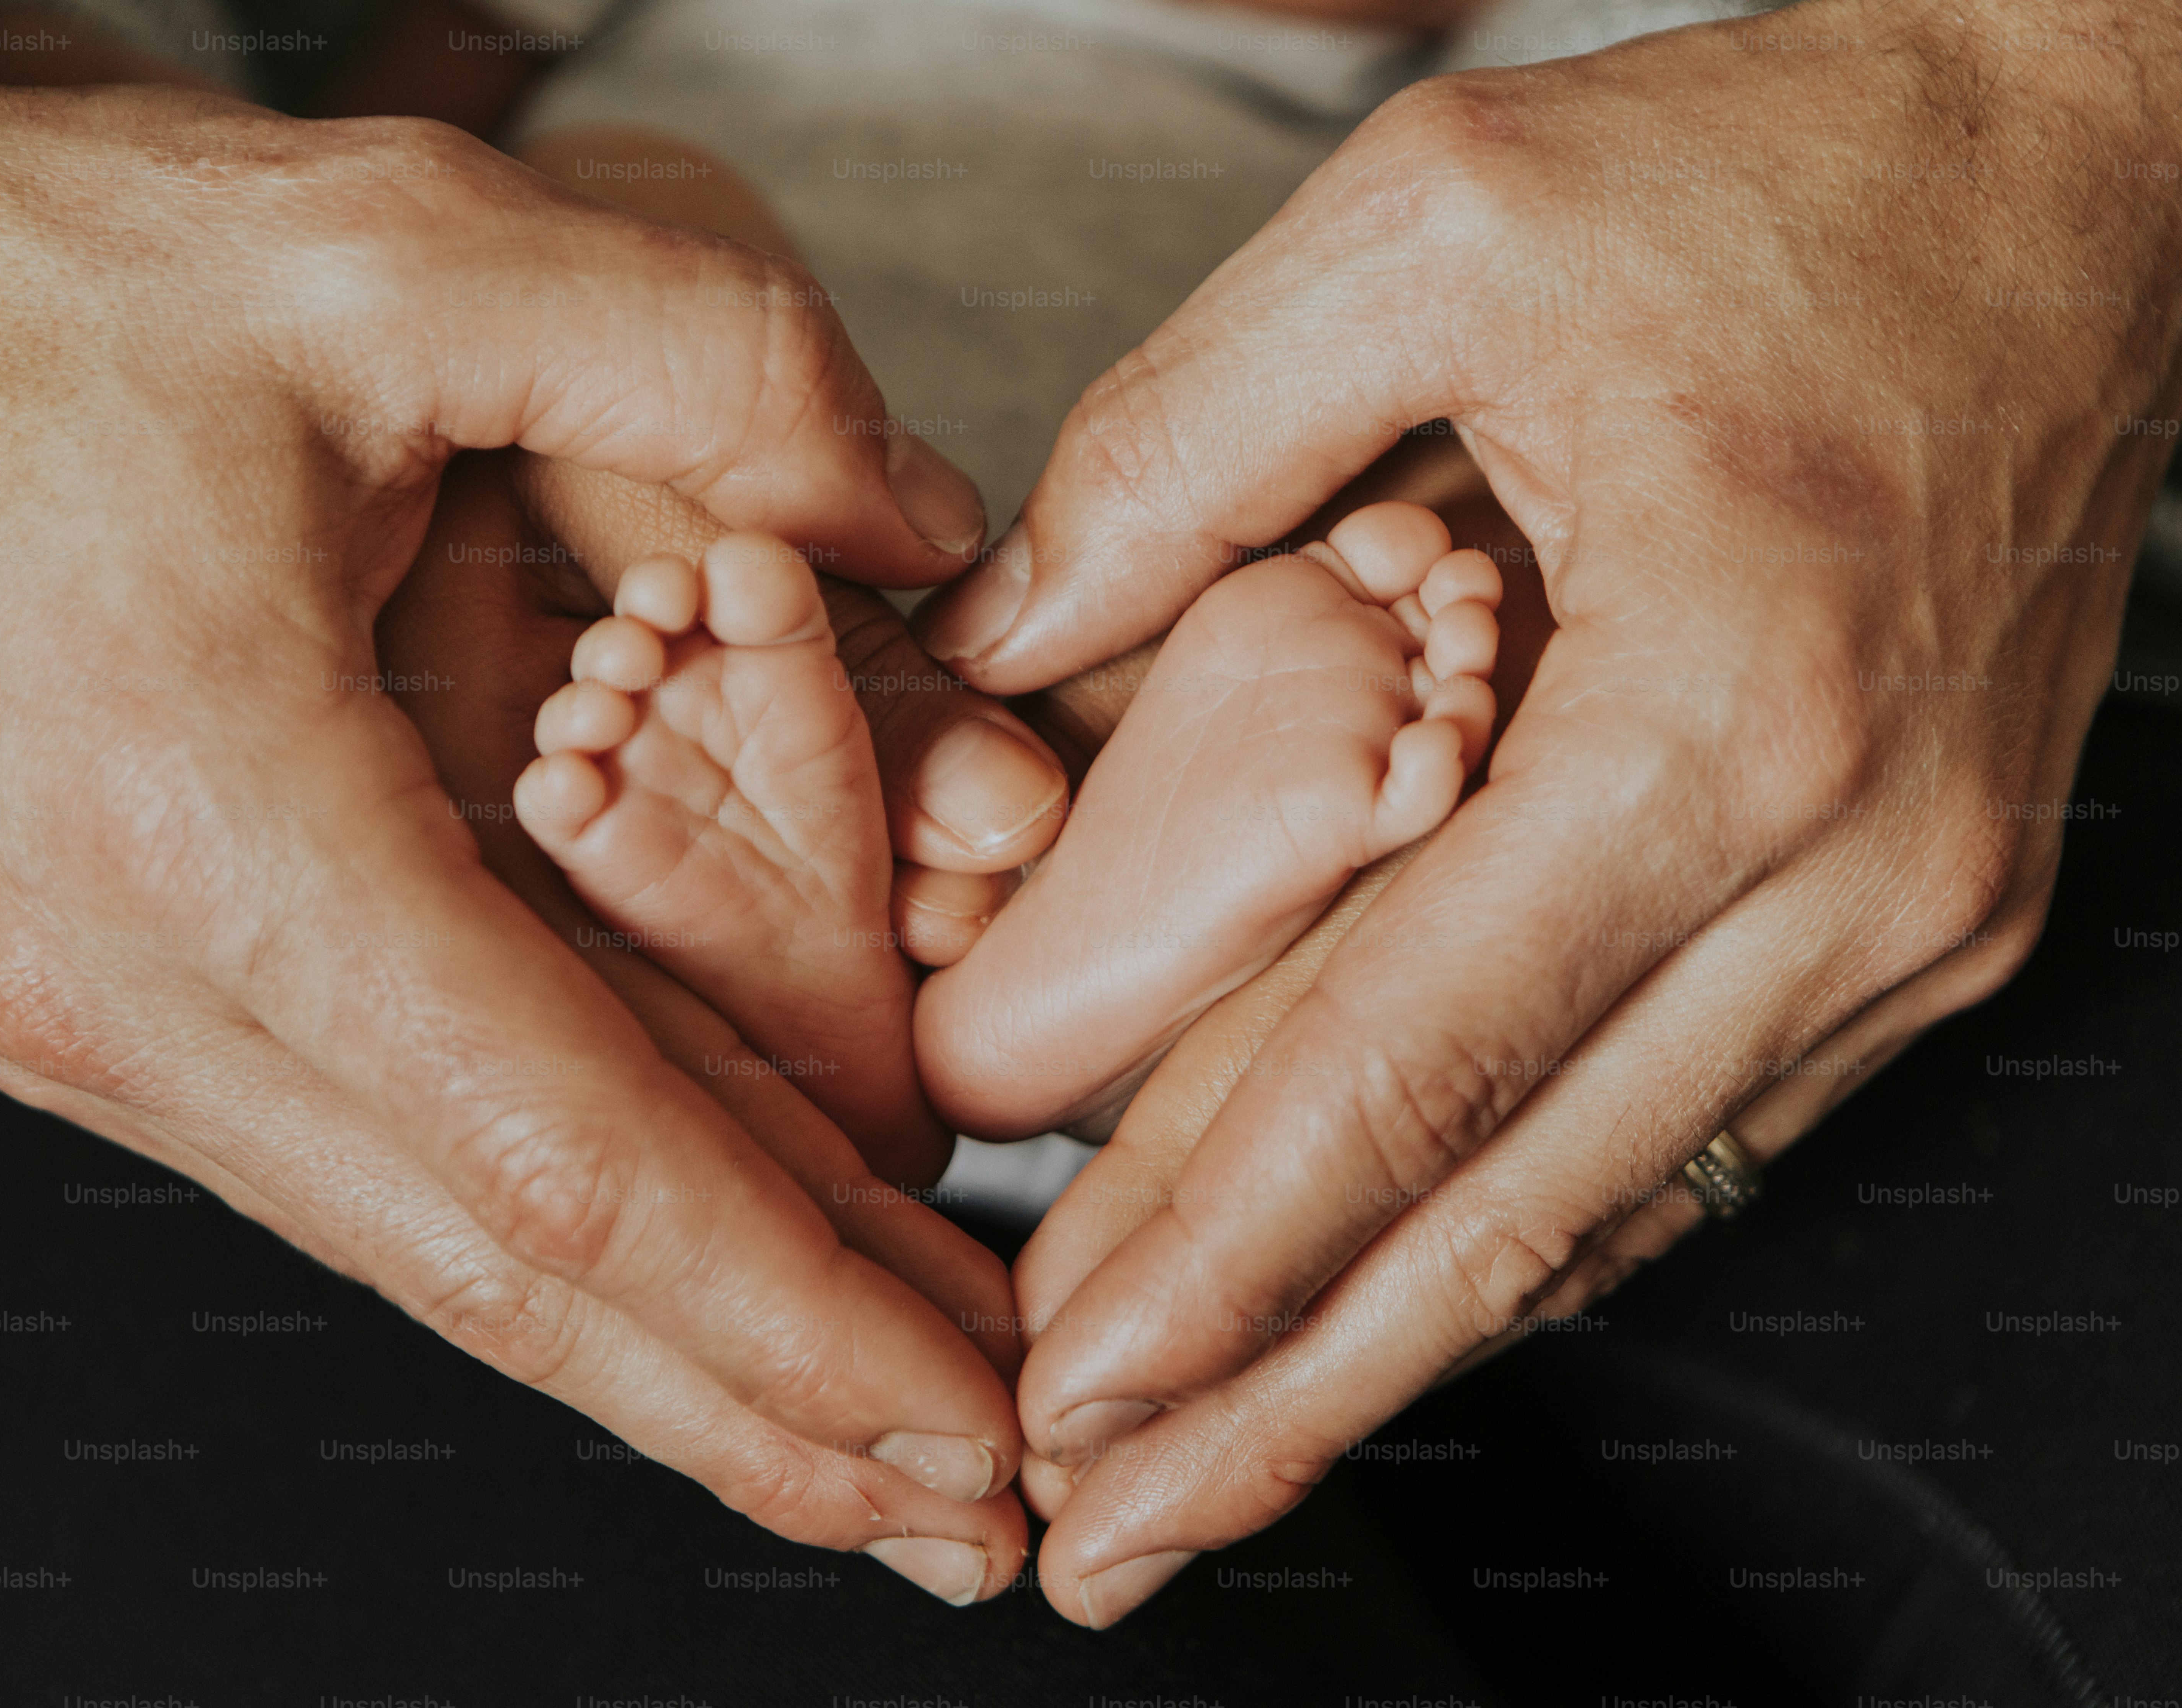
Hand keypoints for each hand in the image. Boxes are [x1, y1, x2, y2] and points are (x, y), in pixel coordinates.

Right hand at [0, 0, 1042, 1593]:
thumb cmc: (0, 271)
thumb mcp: (396, 246)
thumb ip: (707, 361)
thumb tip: (907, 509)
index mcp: (208, 826)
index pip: (567, 1159)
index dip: (791, 1312)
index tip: (958, 1414)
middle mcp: (131, 974)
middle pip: (511, 1270)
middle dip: (765, 1406)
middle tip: (971, 1502)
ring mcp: (96, 1004)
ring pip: (438, 1243)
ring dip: (667, 1349)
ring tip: (867, 1424)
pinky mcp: (97, 980)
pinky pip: (366, 1155)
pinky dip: (543, 1234)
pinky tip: (671, 1262)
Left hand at [912, 0, 2181, 1622]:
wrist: (2060, 168)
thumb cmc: (1773, 180)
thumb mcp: (1433, 223)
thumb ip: (1188, 441)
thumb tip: (1007, 640)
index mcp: (1722, 713)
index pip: (1412, 1060)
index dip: (1228, 1249)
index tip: (1081, 1391)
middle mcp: (1843, 865)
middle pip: (1507, 1206)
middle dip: (1288, 1394)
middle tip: (1107, 1540)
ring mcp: (1904, 914)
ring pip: (1597, 1205)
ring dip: (1389, 1352)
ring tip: (1204, 1476)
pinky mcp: (1914, 912)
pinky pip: (1677, 1129)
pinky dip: (1513, 1233)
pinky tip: (1380, 1314)